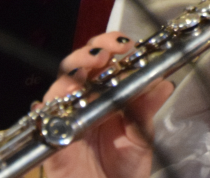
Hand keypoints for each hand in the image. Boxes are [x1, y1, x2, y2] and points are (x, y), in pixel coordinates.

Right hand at [40, 32, 173, 177]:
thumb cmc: (124, 172)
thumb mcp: (141, 137)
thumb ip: (147, 110)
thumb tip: (164, 82)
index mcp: (107, 98)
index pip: (105, 63)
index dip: (113, 46)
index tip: (129, 44)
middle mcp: (85, 103)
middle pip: (79, 65)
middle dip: (92, 49)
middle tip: (110, 50)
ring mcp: (67, 118)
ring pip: (61, 82)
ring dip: (76, 66)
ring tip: (95, 60)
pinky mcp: (52, 137)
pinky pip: (46, 114)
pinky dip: (54, 99)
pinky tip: (69, 92)